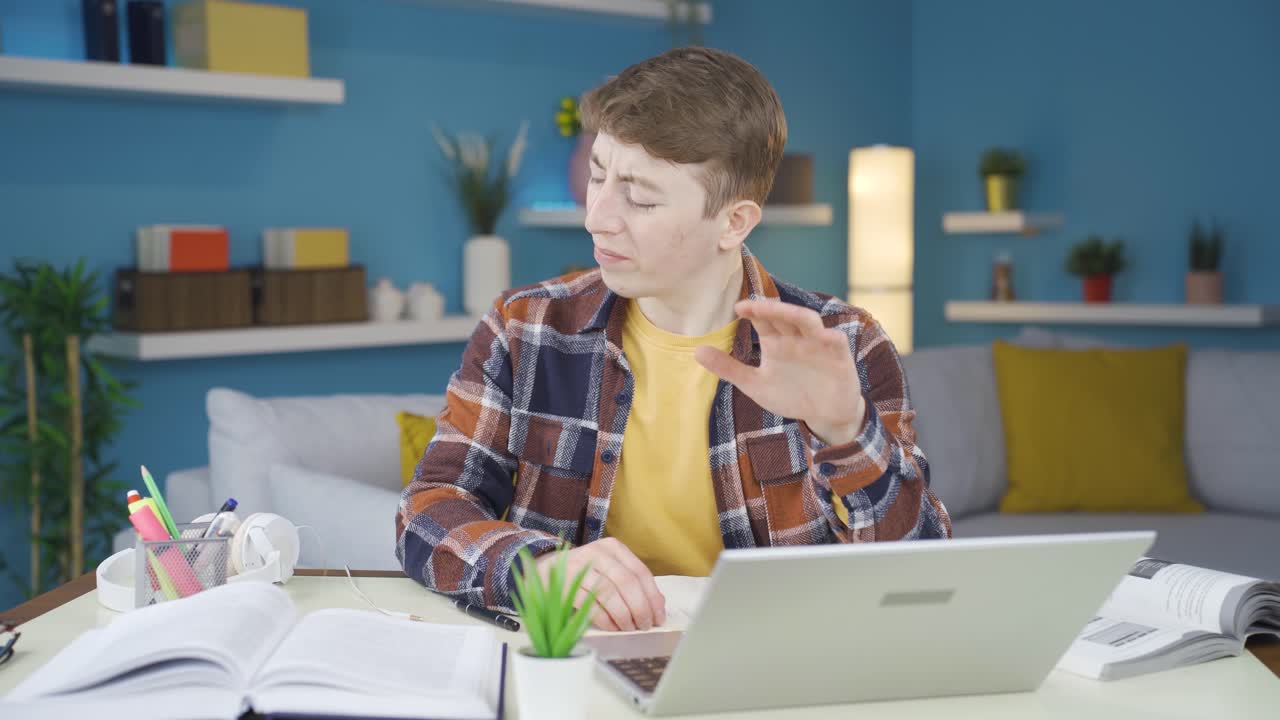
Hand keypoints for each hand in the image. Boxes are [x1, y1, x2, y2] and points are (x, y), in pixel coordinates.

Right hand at [535, 537, 666, 631]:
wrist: (545, 569)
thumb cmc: (585, 573)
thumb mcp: (610, 570)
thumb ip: (633, 583)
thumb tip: (658, 605)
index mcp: (614, 547)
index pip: (640, 572)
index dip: (653, 597)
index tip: (658, 617)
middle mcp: (597, 552)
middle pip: (627, 582)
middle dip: (640, 608)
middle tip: (644, 626)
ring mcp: (580, 566)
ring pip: (610, 593)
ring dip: (624, 616)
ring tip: (629, 628)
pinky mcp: (565, 583)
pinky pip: (591, 604)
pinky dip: (606, 619)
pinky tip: (612, 627)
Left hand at [695, 299, 865, 445]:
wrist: (825, 415)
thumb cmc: (791, 394)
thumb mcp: (756, 384)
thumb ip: (729, 368)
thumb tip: (696, 351)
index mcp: (777, 341)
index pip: (763, 319)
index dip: (753, 310)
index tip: (738, 307)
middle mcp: (796, 337)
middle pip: (783, 315)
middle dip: (770, 308)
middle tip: (751, 305)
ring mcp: (818, 344)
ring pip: (807, 321)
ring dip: (794, 314)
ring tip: (779, 310)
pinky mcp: (839, 357)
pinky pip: (836, 342)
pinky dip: (830, 337)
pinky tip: (823, 335)